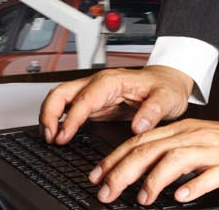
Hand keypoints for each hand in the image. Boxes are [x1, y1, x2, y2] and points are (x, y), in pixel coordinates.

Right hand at [39, 66, 193, 144]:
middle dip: (49, 113)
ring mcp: (95, 92)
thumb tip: (139, 125)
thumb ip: (154, 111)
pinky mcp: (96, 102)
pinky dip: (59, 119)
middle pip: (62, 92)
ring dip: (50, 116)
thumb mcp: (167, 99)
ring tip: (50, 137)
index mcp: (112, 81)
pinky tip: (59, 133)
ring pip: (61, 98)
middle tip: (49, 137)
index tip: (63, 136)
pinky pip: (70, 108)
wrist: (169, 81)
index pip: (84, 99)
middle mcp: (99, 84)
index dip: (70, 118)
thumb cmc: (167, 87)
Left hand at [88, 113, 218, 205]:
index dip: (114, 158)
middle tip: (106, 191)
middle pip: (150, 150)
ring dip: (154, 179)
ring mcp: (213, 150)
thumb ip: (173, 153)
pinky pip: (209, 175)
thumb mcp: (200, 143)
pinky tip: (181, 197)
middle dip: (122, 171)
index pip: (140, 141)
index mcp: (183, 131)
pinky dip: (193, 185)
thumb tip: (142, 171)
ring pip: (175, 159)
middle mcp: (194, 137)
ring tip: (141, 198)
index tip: (96, 176)